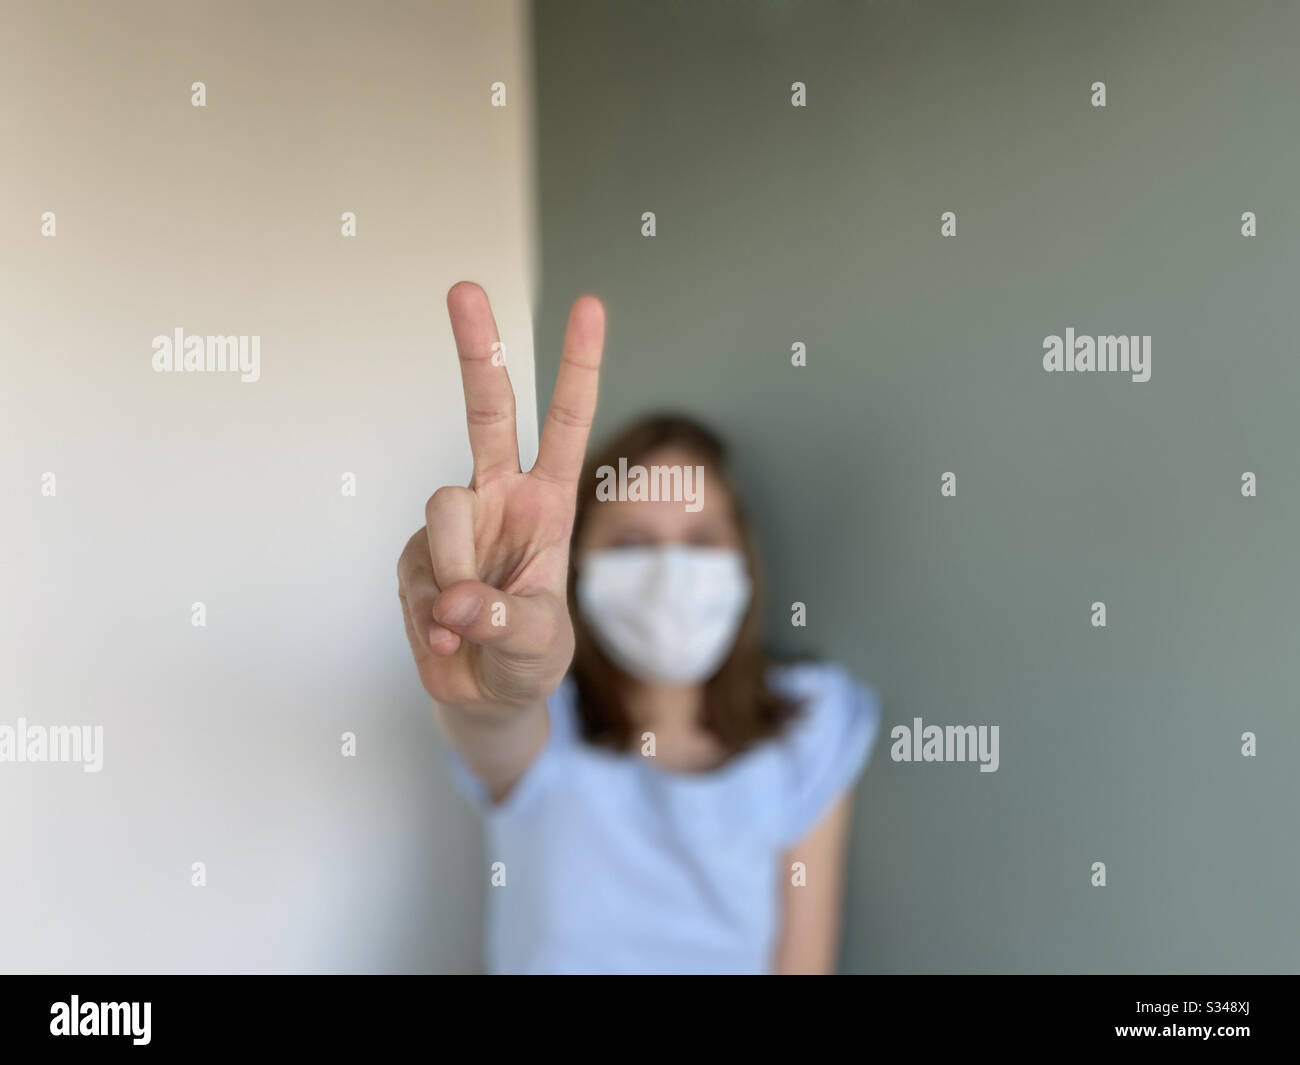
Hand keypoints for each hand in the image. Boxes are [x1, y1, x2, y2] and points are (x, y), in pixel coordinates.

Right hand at [397, 281, 605, 710]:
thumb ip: (503, 620)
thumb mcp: (537, 643)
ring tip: (466, 624)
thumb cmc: (528, 658)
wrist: (483, 694)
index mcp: (547, 503)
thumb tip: (455, 600)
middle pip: (486, 412)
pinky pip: (416, 570)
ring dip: (455, 572)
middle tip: (464, 287)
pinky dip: (430, 612)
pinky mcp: (415, 556)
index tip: (589, 305)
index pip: (565, 424)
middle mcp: (499, 499)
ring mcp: (453, 524)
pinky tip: (444, 637)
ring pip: (442, 511)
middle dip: (476, 350)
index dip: (577, 367)